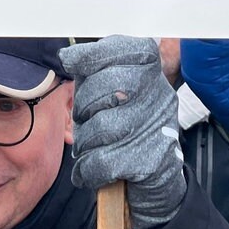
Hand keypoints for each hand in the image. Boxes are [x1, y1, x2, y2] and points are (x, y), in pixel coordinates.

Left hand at [59, 36, 184, 228]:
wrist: (157, 178)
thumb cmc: (129, 129)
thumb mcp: (120, 93)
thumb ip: (97, 72)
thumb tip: (68, 55)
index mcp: (152, 75)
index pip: (126, 50)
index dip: (94, 54)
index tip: (71, 61)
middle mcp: (159, 97)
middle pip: (110, 86)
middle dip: (85, 104)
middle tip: (84, 116)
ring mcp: (156, 129)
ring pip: (103, 126)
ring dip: (86, 141)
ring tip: (89, 146)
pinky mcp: (149, 161)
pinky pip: (102, 160)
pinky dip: (88, 168)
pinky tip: (88, 169)